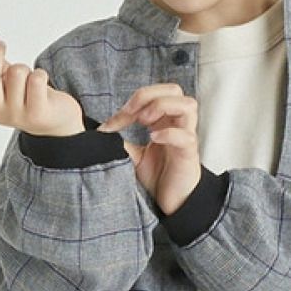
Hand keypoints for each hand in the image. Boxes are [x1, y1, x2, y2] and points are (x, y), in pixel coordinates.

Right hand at [0, 32, 84, 135]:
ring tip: (28, 75)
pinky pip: (36, 80)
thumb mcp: (4, 76)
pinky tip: (41, 81)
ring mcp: (16, 115)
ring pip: (16, 73)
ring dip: (23, 66)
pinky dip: (40, 73)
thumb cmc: (24, 94)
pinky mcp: (37, 113)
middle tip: (1, 45)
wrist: (53, 119)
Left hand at [97, 83, 201, 214]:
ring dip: (163, 107)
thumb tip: (101, 134)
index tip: (110, 125)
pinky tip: (154, 139)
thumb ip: (122, 142)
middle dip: (149, 95)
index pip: (152, 95)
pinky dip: (169, 133)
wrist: (174, 201)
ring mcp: (186, 136)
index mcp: (165, 120)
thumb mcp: (135, 156)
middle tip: (132, 113)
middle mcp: (178, 124)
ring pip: (188, 105)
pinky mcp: (189, 153)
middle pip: (174, 90)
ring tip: (145, 122)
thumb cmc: (159, 176)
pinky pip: (186, 136)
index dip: (130, 103)